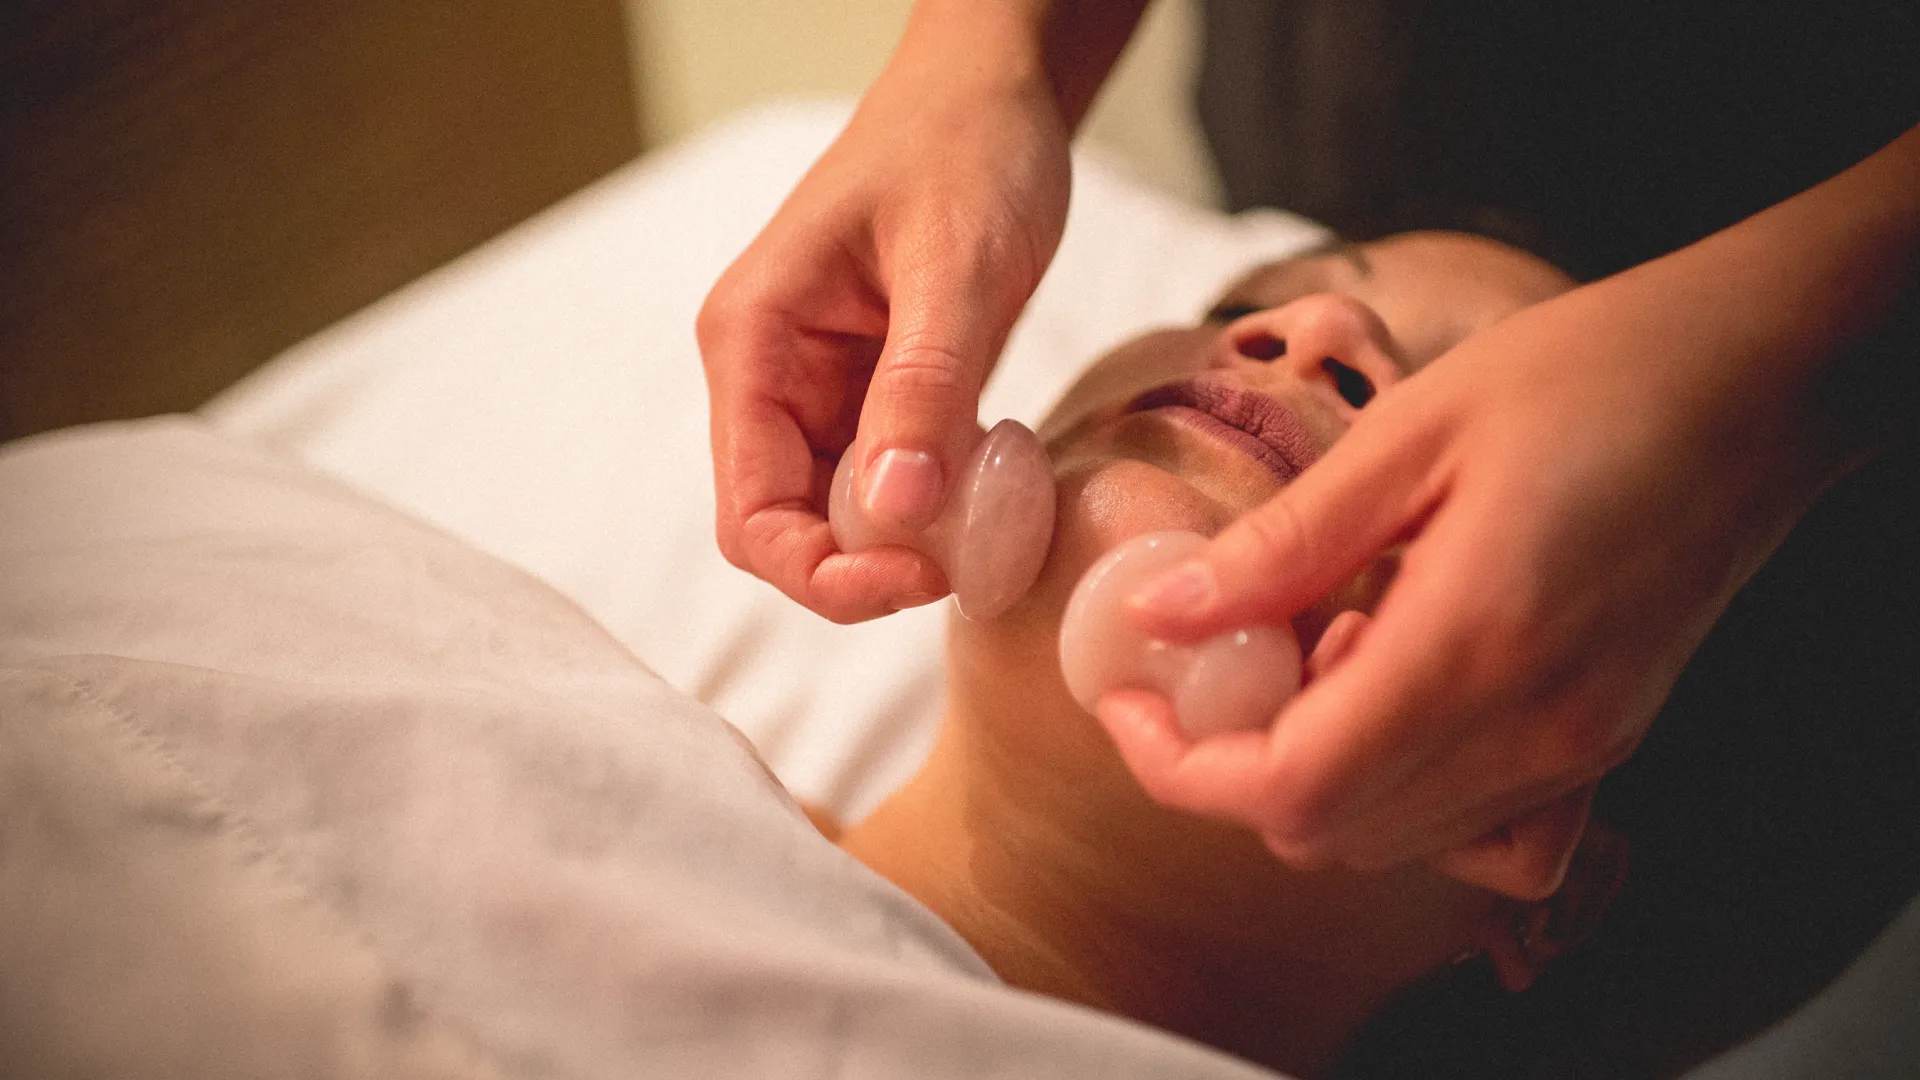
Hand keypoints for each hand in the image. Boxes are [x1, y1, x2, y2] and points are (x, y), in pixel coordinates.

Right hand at [697, 29, 1070, 622]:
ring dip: (904, 543)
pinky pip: (888, 481)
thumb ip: (922, 387)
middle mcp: (768, 375)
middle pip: (787, 529)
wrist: (993, 95)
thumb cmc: (964, 149)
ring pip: (839, 515)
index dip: (823, 572)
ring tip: (987, 524)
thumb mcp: (957, 265)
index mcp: (752, 341)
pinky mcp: (870, 393)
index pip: (750, 512)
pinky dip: (935, 506)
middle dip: (866, 567)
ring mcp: (818, 389)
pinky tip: (990, 490)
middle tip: (963, 562)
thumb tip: (893, 512)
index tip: (918, 575)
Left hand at [1103, 255, 1844, 898]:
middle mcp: (1533, 729)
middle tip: (1227, 646)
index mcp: (1474, 644)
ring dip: (1320, 769)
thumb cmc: (1590, 373)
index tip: (1131, 704)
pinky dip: (1413, 793)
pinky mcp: (1605, 741)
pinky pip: (1486, 837)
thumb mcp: (1410, 432)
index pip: (1290, 789)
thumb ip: (1282, 544)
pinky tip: (1406, 684)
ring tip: (1331, 635)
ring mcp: (1581, 750)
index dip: (1182, 768)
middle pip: (1329, 832)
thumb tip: (1160, 614)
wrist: (1760, 377)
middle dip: (1237, 762)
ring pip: (1396, 842)